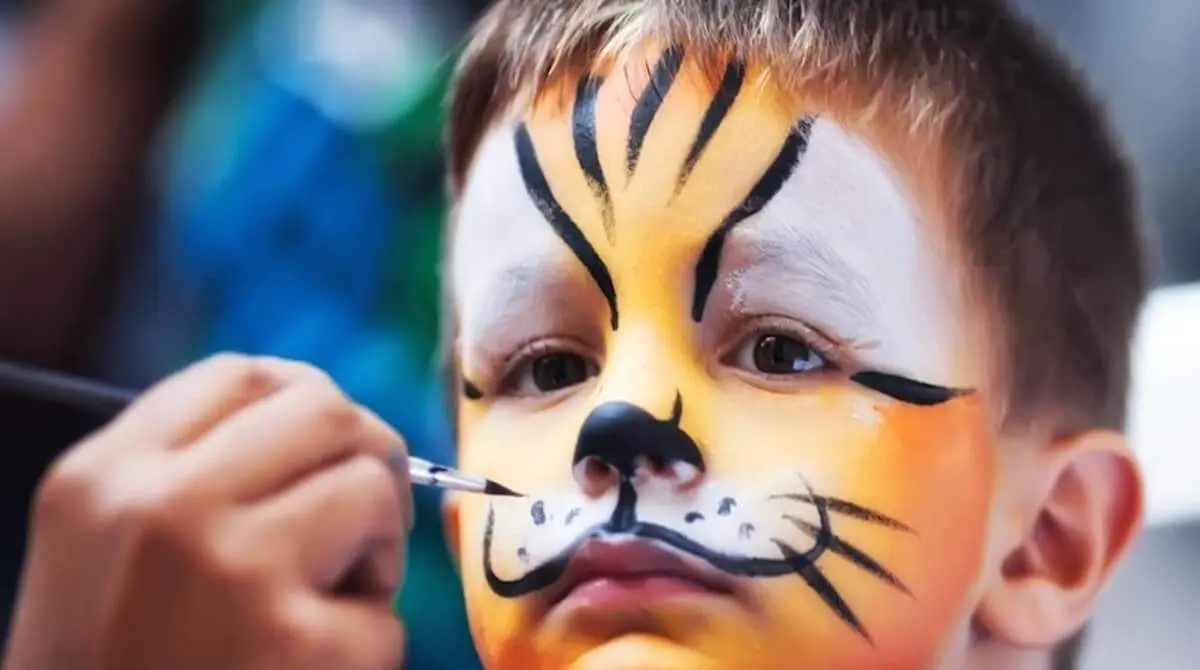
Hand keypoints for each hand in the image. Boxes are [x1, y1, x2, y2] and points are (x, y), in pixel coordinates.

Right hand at [2, 354, 411, 669]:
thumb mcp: (101, 559)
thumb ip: (185, 482)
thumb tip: (310, 423)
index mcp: (102, 479)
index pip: (238, 375)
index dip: (305, 398)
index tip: (327, 443)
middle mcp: (162, 507)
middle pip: (324, 409)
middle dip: (366, 457)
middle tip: (364, 522)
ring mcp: (234, 571)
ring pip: (371, 489)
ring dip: (374, 552)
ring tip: (326, 609)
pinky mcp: (301, 645)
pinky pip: (386, 614)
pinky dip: (366, 650)